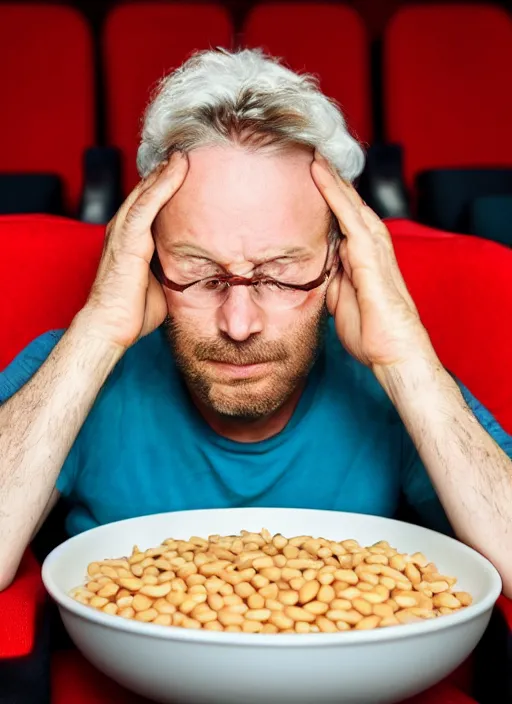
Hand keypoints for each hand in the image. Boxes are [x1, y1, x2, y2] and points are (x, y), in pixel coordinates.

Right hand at [80, 152, 188, 349]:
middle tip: (185, 154)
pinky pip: (147, 204)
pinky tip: (177, 168)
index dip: (164, 189)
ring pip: (146, 192)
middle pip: (146, 194)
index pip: (148, 207)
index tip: (184, 175)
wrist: (111, 327)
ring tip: (184, 154)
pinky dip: (162, 184)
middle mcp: (123, 232)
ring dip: (165, 171)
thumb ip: (171, 271)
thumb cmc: (132, 313)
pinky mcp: (127, 239)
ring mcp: (123, 233)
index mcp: (130, 242)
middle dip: (164, 173)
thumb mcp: (160, 285)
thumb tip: (194, 272)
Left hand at [311, 153, 433, 371]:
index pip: (342, 218)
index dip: (327, 197)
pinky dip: (333, 192)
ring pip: (348, 201)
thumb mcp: (339, 300)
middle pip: (347, 203)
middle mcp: (370, 245)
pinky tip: (319, 173)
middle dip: (330, 178)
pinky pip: (348, 214)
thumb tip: (317, 268)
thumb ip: (331, 279)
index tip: (307, 177)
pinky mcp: (369, 253)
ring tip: (312, 152)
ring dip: (331, 176)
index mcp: (362, 256)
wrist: (392, 352)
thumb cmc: (370, 332)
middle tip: (310, 153)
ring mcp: (372, 247)